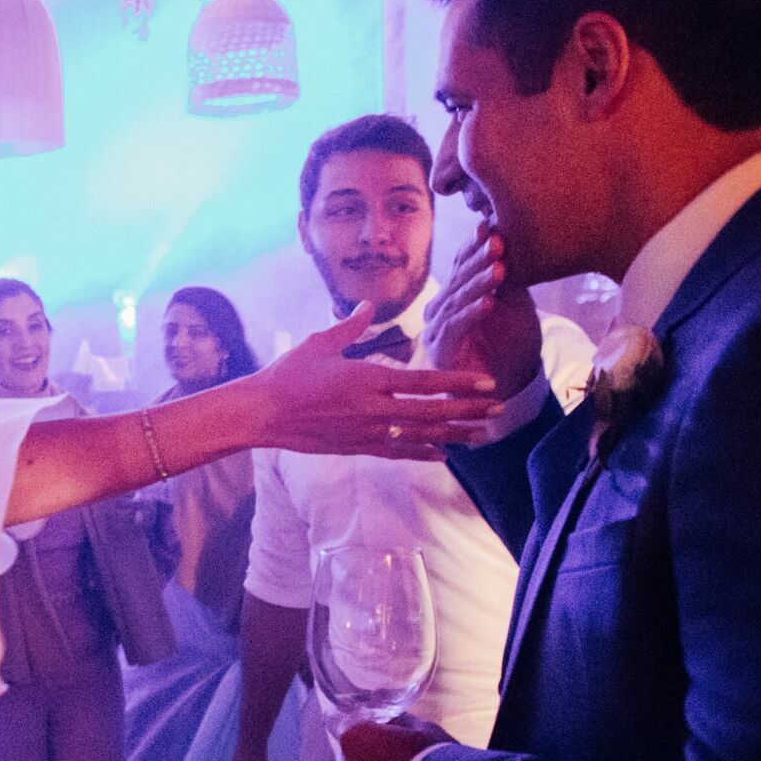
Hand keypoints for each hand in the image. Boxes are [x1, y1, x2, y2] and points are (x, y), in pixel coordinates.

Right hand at [248, 302, 503, 458]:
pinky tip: (443, 455)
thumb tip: (369, 305)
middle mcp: (373, 409)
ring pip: (420, 435)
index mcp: (367, 378)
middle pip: (431, 411)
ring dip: (454, 434)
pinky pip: (396, 453)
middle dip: (468, 410)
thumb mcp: (320, 343)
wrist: (261, 414)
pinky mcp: (355, 447)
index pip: (424, 381)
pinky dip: (422, 453)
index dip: (459, 383)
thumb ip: (351, 326)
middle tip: (499, 409)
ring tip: (482, 436)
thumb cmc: (287, 375)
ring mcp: (366, 432)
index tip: (487, 383)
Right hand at [423, 221, 542, 400]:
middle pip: (458, 279)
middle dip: (477, 260)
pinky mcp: (440, 350)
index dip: (474, 246)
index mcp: (454, 292)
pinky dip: (472, 314)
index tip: (490, 225)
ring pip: (458, 301)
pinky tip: (488, 303)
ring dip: (479, 284)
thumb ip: (508, 278)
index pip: (461, 264)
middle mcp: (440, 307)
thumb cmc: (509, 344)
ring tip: (499, 269)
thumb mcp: (515, 303)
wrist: (504, 385)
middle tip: (496, 241)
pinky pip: (456, 328)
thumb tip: (505, 239)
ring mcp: (436, 328)